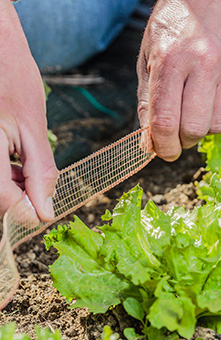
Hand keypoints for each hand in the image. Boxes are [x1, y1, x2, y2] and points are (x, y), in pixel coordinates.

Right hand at [0, 0, 57, 221]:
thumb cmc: (11, 78)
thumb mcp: (33, 128)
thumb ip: (40, 173)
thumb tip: (45, 210)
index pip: (5, 202)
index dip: (28, 211)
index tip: (46, 211)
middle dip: (22, 196)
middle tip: (38, 180)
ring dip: (14, 185)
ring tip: (25, 161)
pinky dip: (5, 173)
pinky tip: (14, 159)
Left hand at [137, 0, 220, 160]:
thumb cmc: (174, 27)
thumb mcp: (148, 59)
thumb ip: (147, 101)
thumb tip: (148, 141)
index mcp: (171, 61)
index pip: (165, 122)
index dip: (162, 147)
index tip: (162, 152)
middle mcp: (204, 64)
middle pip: (194, 130)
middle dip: (182, 140)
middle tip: (177, 133)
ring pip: (218, 125)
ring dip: (203, 127)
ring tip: (195, 109)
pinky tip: (215, 99)